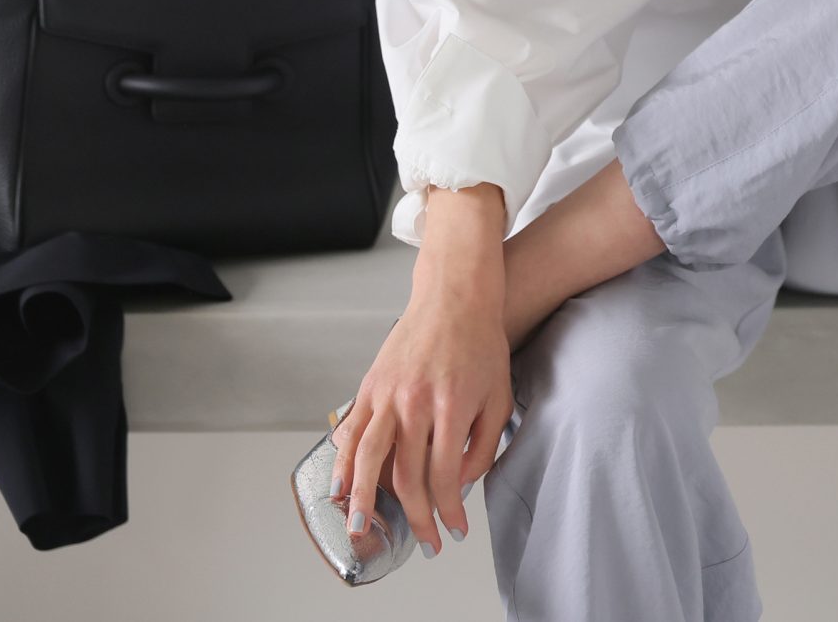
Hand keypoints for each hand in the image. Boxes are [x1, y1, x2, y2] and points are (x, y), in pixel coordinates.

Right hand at [329, 288, 512, 560]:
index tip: (455, 530)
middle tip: (425, 541)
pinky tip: (339, 486)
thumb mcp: (499, 395)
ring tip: (360, 529)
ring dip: (362, 499)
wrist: (456, 297)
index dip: (450, 510)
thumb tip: (463, 483)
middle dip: (416, 517)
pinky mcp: (370, 385)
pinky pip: (351, 431)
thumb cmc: (481, 344)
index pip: (446, 475)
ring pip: (367, 458)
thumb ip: (484, 444)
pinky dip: (341, 462)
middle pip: (407, 476)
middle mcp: (416, 403)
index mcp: (452, 407)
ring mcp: (388, 394)